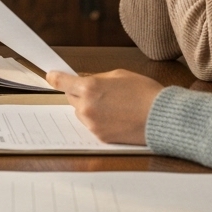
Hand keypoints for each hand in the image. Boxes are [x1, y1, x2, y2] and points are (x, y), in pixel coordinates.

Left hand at [45, 69, 163, 145]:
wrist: (161, 117)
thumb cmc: (144, 93)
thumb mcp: (119, 75)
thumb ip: (98, 78)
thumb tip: (85, 81)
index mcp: (89, 87)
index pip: (62, 82)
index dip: (54, 78)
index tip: (50, 76)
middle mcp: (86, 107)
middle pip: (71, 98)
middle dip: (80, 93)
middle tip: (100, 92)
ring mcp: (92, 124)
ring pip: (81, 112)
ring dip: (89, 108)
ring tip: (113, 106)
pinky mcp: (100, 136)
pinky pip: (91, 125)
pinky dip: (99, 120)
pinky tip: (116, 117)